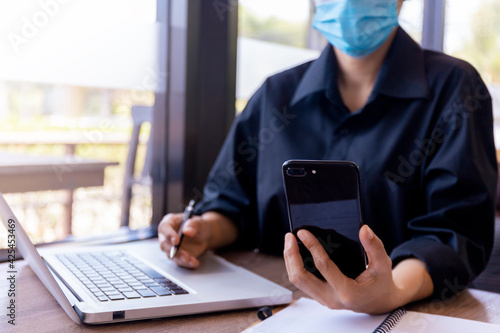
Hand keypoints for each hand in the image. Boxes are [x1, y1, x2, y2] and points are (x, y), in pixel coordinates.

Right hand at [158, 213, 211, 268]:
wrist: (205, 236)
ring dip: (180, 258)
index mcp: (170, 221)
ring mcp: (170, 246)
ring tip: (191, 260)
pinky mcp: (176, 255)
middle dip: (173, 250)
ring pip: (170, 254)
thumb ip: (193, 225)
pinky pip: (178, 261)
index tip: (176, 241)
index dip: (169, 234)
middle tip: (184, 254)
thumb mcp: (200, 222)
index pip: (164, 227)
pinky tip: (194, 262)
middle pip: (164, 243)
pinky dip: (186, 263)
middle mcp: (167, 234)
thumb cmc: (199, 226)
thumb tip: (187, 231)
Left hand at [284, 225, 433, 314]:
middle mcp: (331, 298)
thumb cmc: (381, 282)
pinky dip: (295, 266)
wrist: (378, 302)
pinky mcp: (319, 296)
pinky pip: (301, 282)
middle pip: (301, 278)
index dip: (312, 247)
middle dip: (291, 255)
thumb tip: (364, 229)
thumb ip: (374, 246)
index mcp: (348, 291)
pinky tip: (295, 251)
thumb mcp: (383, 264)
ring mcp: (323, 299)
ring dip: (290, 260)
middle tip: (289, 236)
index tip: (303, 232)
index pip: (323, 266)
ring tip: (289, 241)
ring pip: (297, 281)